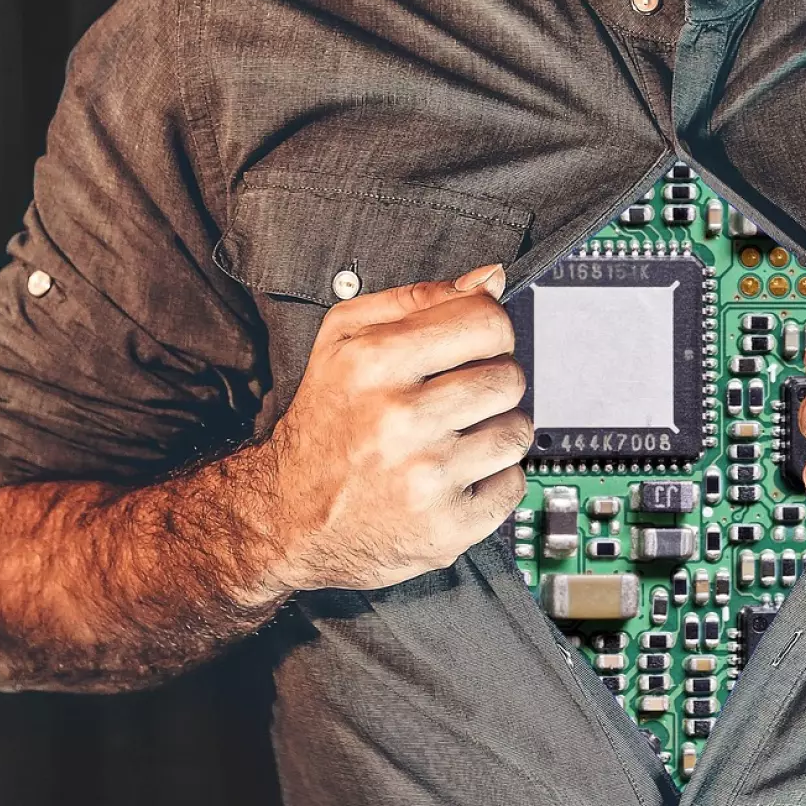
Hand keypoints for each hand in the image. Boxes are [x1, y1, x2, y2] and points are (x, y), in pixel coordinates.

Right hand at [263, 263, 529, 591]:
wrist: (288, 517)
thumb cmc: (324, 422)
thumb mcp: (343, 340)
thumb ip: (417, 299)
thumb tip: (490, 278)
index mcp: (374, 363)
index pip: (487, 322)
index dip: (491, 331)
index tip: (477, 347)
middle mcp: (399, 420)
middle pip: (509, 378)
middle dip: (493, 383)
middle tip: (460, 399)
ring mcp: (425, 478)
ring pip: (517, 432)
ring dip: (496, 432)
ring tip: (458, 438)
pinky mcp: (445, 526)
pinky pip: (513, 485)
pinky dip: (493, 480)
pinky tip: (457, 477)